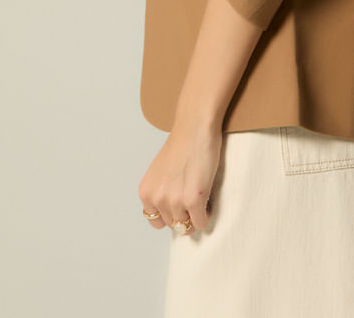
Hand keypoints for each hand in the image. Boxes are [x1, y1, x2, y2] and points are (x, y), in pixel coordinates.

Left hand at [138, 115, 223, 234]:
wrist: (195, 127)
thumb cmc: (182, 145)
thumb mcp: (160, 173)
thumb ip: (161, 193)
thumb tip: (170, 214)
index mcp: (146, 193)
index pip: (156, 222)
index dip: (170, 215)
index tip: (180, 204)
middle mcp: (157, 199)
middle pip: (173, 225)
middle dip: (184, 215)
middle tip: (193, 198)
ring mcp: (174, 201)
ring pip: (187, 227)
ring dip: (196, 216)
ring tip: (201, 197)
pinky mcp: (193, 200)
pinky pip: (202, 223)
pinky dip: (207, 216)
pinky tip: (208, 200)